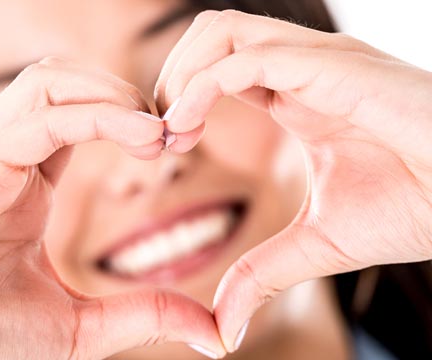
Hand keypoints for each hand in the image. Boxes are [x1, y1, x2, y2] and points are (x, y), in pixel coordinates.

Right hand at [0, 57, 220, 358]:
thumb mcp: (82, 327)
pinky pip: (37, 122)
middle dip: (123, 93)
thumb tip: (212, 332)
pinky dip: (94, 117)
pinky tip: (136, 138)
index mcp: (25, 185)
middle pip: (62, 81)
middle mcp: (5, 161)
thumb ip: (144, 316)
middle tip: (170, 129)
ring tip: (154, 128)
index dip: (130, 119)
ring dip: (109, 92)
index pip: (78, 117)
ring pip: (46, 82)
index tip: (175, 144)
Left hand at [155, 10, 431, 355]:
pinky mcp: (335, 68)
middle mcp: (302, 66)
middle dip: (169, 76)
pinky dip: (202, 85)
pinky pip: (248, 58)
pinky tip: (187, 126)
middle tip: (161, 134)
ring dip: (180, 75)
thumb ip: (263, 274)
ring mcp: (317, 61)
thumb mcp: (318, 244)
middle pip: (210, 33)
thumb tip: (226, 327)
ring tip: (174, 131)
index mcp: (296, 94)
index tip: (166, 146)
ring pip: (220, 30)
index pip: (217, 65)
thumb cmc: (415, 209)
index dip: (179, 97)